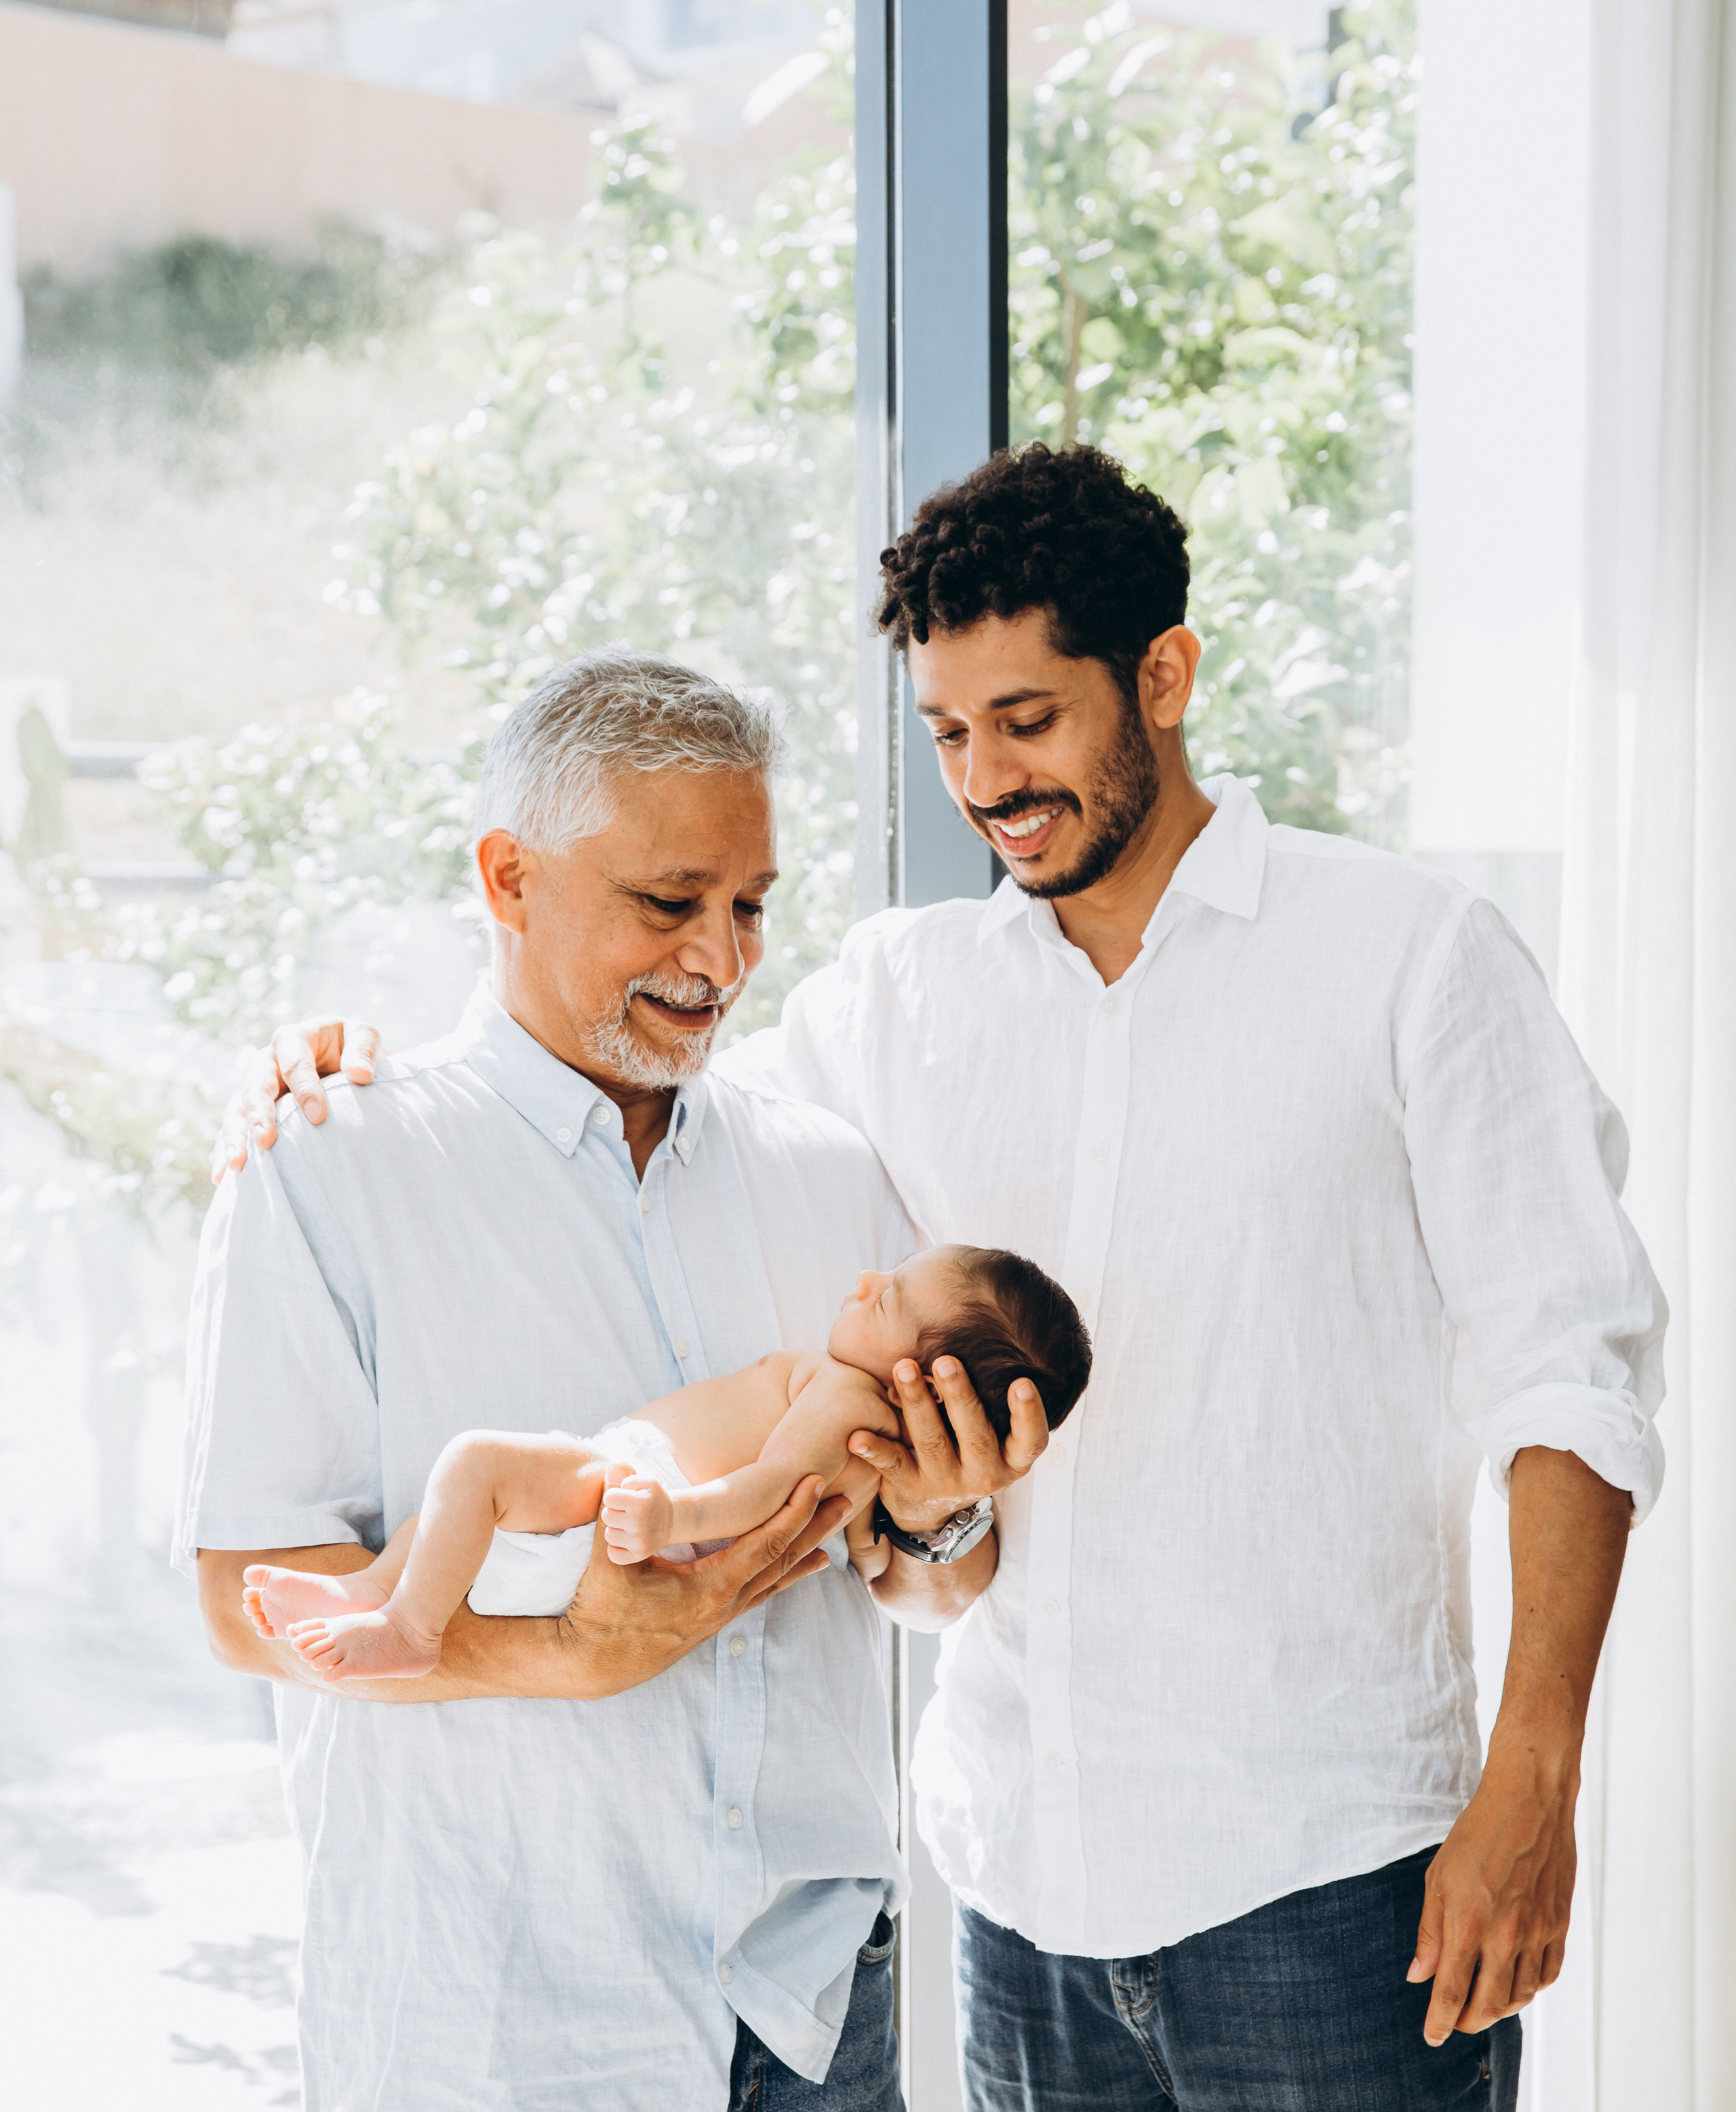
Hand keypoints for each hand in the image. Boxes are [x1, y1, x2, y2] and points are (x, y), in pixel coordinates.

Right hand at [211, 1014, 385, 1181]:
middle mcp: (268, 1063)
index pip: (294, 1063)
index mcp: (293, 1039)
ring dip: (236, 1137)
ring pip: (237, 1110)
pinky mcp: (251, 1112)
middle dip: (259, 1114)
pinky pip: (233, 1131)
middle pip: (256, 1085)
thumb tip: (360, 1074)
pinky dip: (226, 1151)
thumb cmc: (355, 1050)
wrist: (346, 1065)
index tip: (318, 1117)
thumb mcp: (364, 1037)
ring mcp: (257, 1088)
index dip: (304, 1088)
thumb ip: (364, 1050)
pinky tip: (224, 1176)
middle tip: (265, 1141)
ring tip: (238, 1165)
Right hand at [558, 1475, 851, 1691]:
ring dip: (808, 1546)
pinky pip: (765, 1590)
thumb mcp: (609, 1563)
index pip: (764, 1545)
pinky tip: (807, 1564)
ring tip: (836, 1525)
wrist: (596, 1663)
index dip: (792, 1513)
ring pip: (778, 1577)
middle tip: (848, 1498)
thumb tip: (616, 1468)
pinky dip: (789, 1572)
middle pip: (784, 1560)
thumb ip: (615, 1515)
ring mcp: (724, 1613)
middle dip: (816, 1526)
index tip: (814, 1482)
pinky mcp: (716, 1618)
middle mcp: (726, 1603)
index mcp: (710, 1588)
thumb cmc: (601, 1612)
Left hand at [599, 1473, 675, 1564]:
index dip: (614, 1496)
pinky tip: (626, 1539)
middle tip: (626, 1512)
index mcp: (640, 1503)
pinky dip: (616, 1548)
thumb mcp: (647, 1480)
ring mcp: (638, 1542)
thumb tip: (611, 1473)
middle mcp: (639, 1524)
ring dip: (615, 1529)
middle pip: (606, 1516)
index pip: (608, 1498)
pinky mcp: (638, 1555)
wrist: (673, 1521)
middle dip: (614, 1512)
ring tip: (628, 1525)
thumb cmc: (655, 1499)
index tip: (623, 1499)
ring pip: (609, 1535)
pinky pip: (613, 1554)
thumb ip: (627, 1474)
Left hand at [848, 1356, 1047, 1536]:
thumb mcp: (992, 1431)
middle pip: (975, 1435)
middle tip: (946, 1361)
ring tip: (903, 1369)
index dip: (1029, 1414)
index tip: (1022, 1382)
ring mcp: (947, 1484)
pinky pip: (893, 1466)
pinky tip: (857, 1436)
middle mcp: (984, 1475)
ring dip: (917, 1403)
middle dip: (960, 1396)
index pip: (1031, 1440)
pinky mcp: (912, 1488)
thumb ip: (991, 1394)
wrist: (933, 1505)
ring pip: (932, 1442)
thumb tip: (982, 1322)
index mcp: (1011, 1459)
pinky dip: (876, 1449)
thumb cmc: (967, 1446)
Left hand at [1408, 1740, 1577, 2043]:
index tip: (1432, 2036)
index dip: (1440, 2021)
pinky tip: (1517, 1984)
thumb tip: (1418, 1977)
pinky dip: (1530, 1989)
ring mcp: (1538, 1932)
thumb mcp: (1438, 1877)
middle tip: (1455, 2022)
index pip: (1451, 1992)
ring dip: (1500, 2009)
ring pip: (1521, 1996)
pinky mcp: (1560, 1925)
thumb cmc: (1477, 1833)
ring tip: (1483, 2006)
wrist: (1529, 1800)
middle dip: (1468, 2021)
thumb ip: (1429, 1931)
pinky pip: (1547, 1975)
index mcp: (1468, 1922)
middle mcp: (1505, 1935)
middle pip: (1489, 2005)